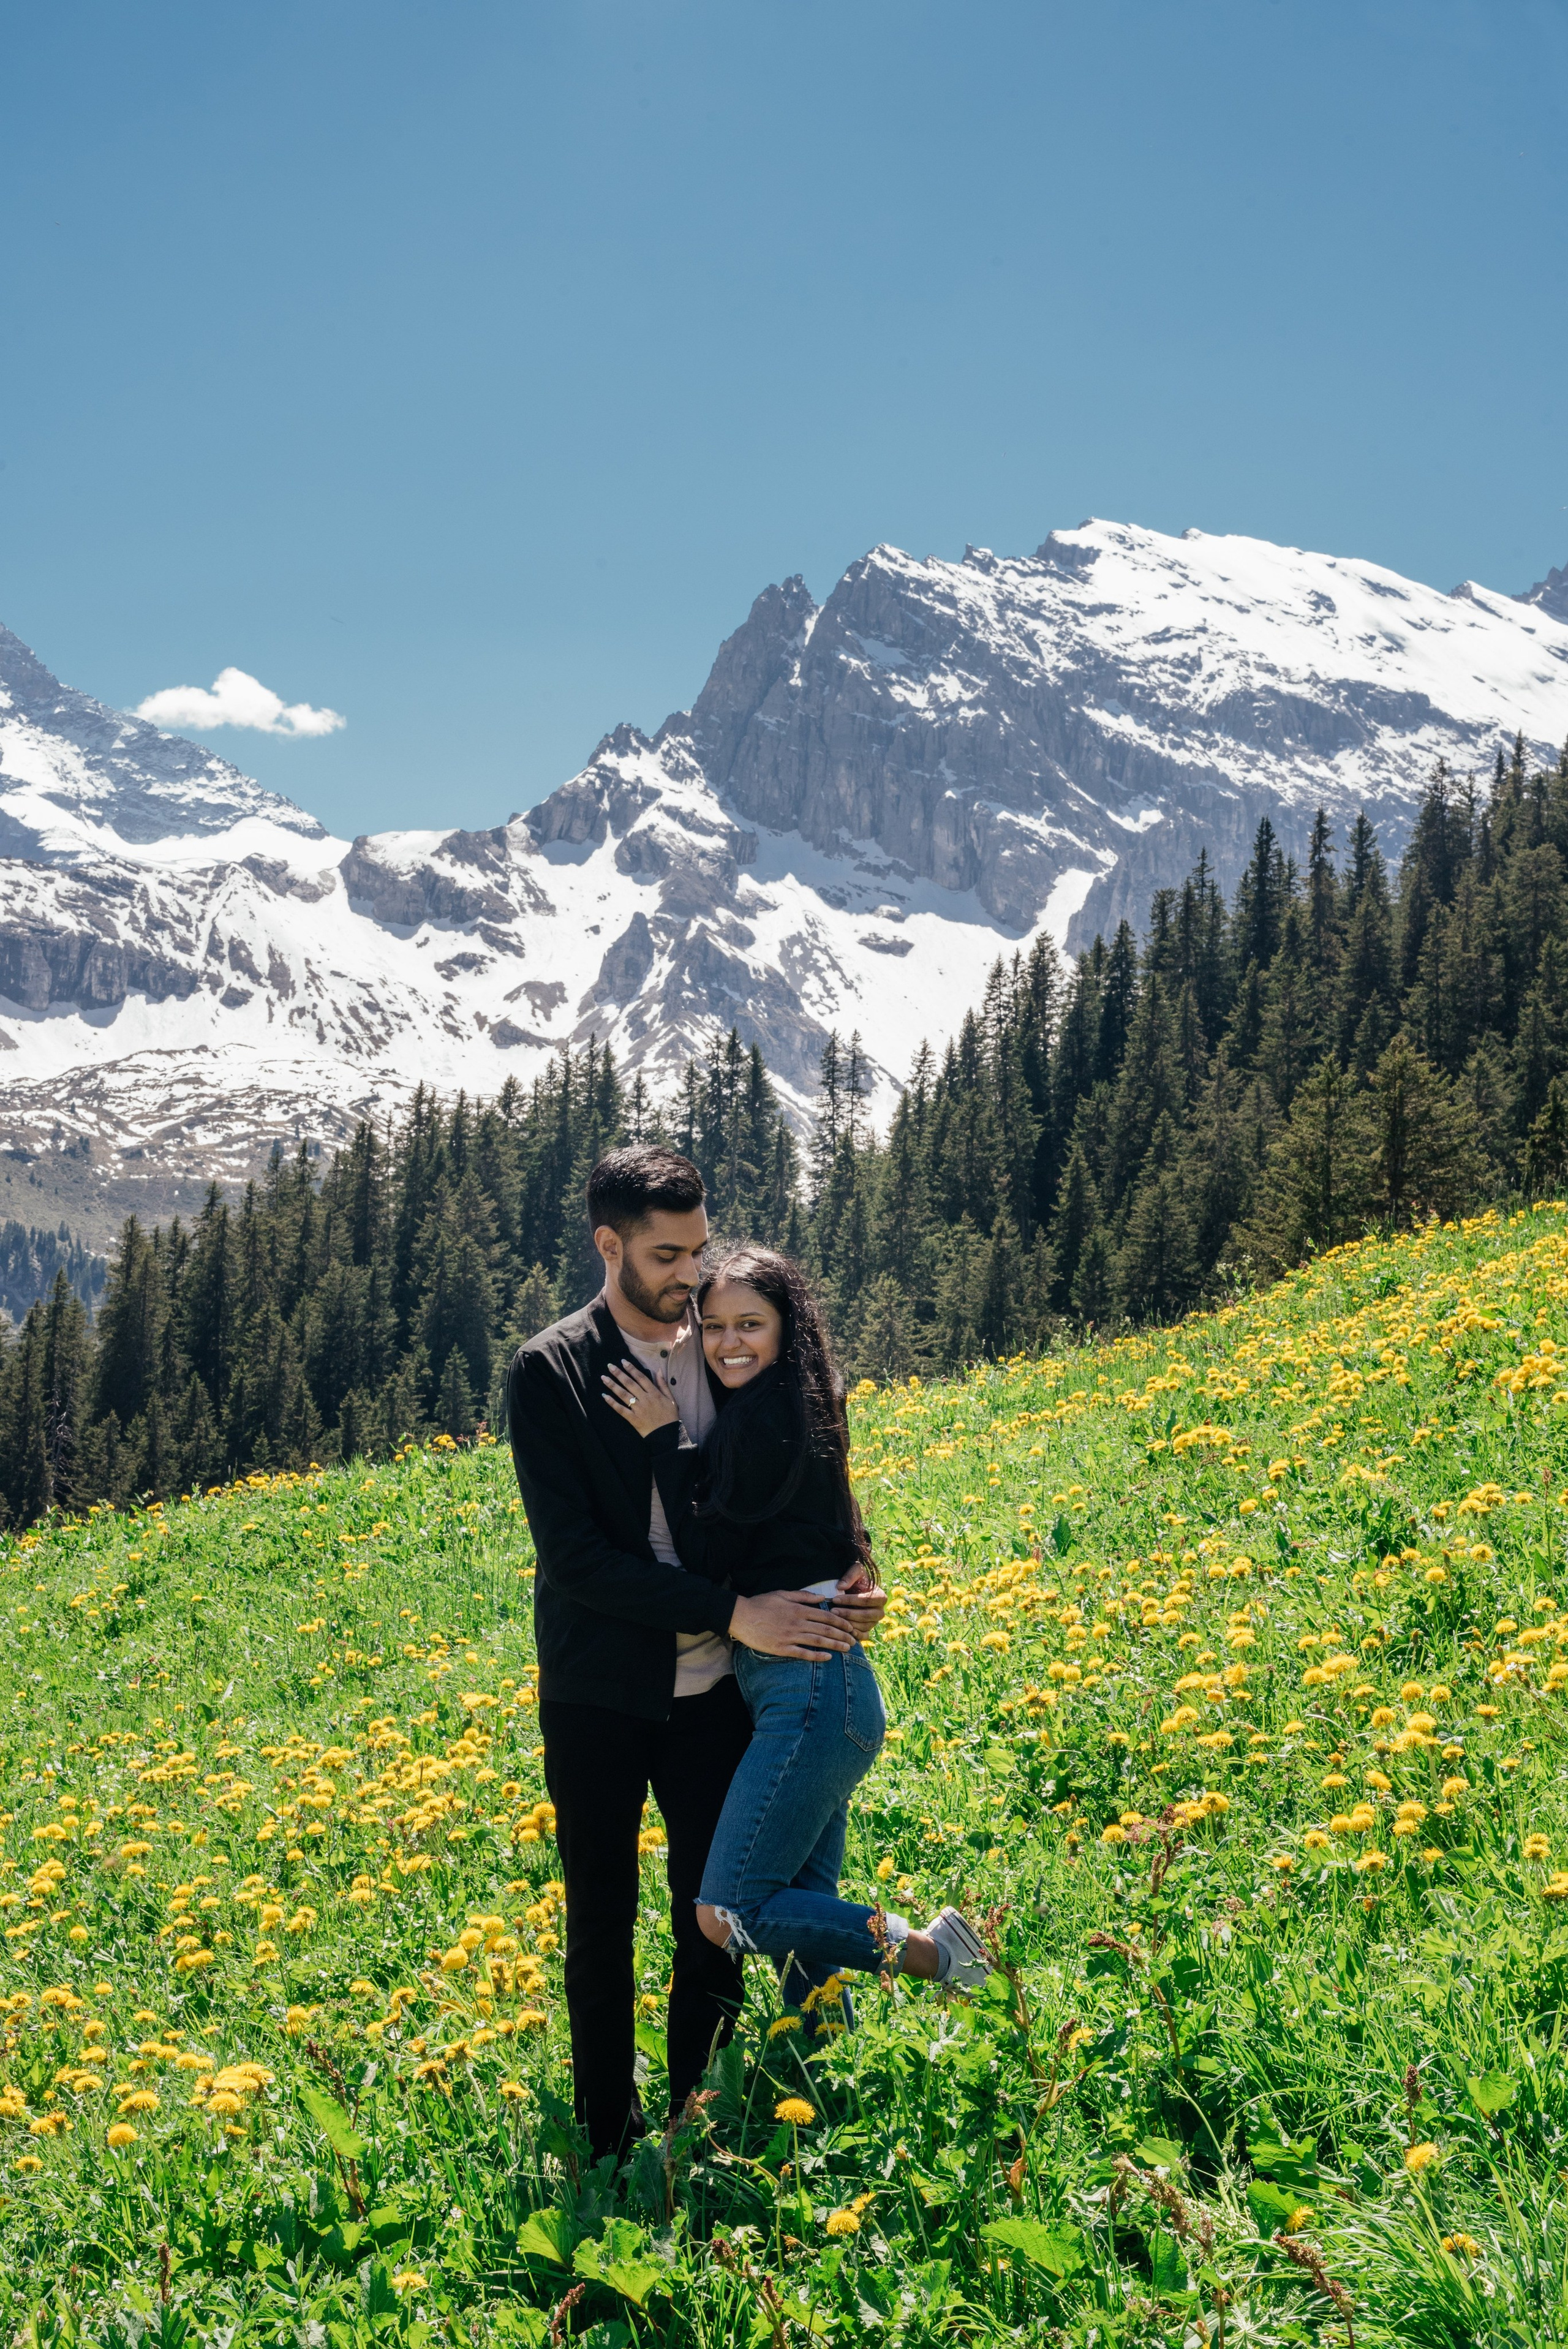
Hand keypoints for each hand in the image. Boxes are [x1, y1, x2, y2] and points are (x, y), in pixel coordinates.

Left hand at [601, 1357, 678, 1436]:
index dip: (631, 1369)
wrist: (668, 1435)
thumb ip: (663, 1385)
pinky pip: (620, 1409)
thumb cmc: (670, 1417)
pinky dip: (612, 1403)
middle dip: (618, 1374)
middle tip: (609, 1366)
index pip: (640, 1378)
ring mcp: (638, 1409)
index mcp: (654, 1393)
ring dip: (612, 1385)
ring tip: (603, 1378)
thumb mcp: (671, 1399)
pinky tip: (604, 1396)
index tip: (623, 1361)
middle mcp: (645, 1399)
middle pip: (629, 1383)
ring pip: (623, 1394)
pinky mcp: (633, 1419)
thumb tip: (659, 1371)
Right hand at [729, 1589, 866, 1658]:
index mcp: (799, 1609)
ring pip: (818, 1641)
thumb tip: (822, 1597)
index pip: (826, 1616)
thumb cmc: (761, 1603)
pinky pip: (803, 1653)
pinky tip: (827, 1658)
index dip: (841, 1622)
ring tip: (847, 1649)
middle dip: (843, 1635)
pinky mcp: (782, 1648)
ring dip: (835, 1646)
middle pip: (826, 1630)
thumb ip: (803, 1596)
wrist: (741, 1616)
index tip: (850, 1627)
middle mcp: (797, 1623)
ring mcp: (790, 1636)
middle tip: (855, 1641)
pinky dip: (816, 1656)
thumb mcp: (783, 1594)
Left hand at [833, 1574, 886, 1633]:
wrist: (857, 1589)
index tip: (835, 1599)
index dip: (850, 1600)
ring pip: (863, 1626)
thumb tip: (840, 1586)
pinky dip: (854, 1635)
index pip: (866, 1600)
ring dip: (848, 1624)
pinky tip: (843, 1630)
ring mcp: (875, 1622)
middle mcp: (880, 1611)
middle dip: (848, 1614)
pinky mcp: (869, 1629)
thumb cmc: (857, 1579)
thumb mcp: (855, 1571)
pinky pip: (864, 1635)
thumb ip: (850, 1576)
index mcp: (881, 1597)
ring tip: (834, 1619)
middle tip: (833, 1611)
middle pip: (865, 1615)